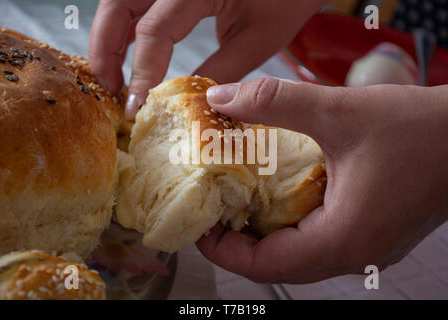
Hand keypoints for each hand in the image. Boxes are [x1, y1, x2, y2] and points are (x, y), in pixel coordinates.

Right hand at [88, 0, 326, 119]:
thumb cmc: (285, 0)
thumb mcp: (257, 40)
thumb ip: (221, 72)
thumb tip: (186, 105)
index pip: (154, 30)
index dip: (141, 73)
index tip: (134, 109)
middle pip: (119, 3)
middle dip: (106, 48)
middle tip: (110, 91)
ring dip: (110, 36)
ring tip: (114, 77)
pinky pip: (139, 1)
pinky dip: (126, 26)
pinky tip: (129, 54)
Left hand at [196, 78, 447, 282]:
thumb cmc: (420, 130)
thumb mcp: (338, 111)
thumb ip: (275, 103)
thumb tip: (224, 99)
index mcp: (344, 239)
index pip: (265, 266)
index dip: (224, 250)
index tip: (200, 224)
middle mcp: (355, 253)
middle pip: (280, 264)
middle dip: (241, 241)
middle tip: (216, 209)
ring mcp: (367, 246)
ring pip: (300, 254)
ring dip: (267, 233)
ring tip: (241, 201)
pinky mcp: (373, 231)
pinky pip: (321, 240)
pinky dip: (294, 224)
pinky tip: (282, 196)